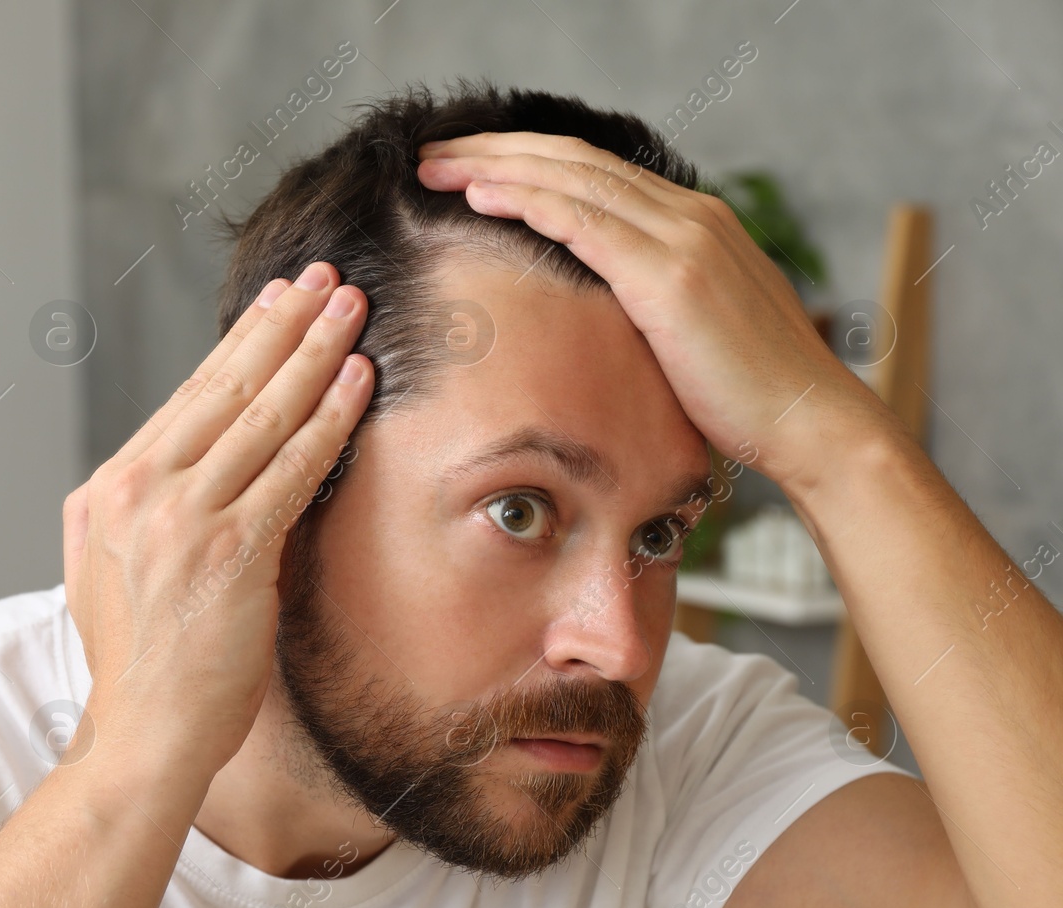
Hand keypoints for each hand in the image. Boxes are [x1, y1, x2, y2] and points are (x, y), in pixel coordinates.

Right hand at [61, 264, 372, 772]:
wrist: (141, 736)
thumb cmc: (140, 664)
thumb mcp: (109, 571)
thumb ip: (142, 511)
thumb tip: (187, 464)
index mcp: (111, 490)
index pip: (187, 398)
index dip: (239, 344)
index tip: (276, 303)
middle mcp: (140, 490)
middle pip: (223, 387)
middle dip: (281, 324)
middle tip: (323, 278)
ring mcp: (183, 519)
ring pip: (260, 415)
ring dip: (313, 352)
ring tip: (350, 307)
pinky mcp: (230, 552)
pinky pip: (292, 467)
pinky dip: (328, 417)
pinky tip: (358, 381)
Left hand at [415, 132, 899, 490]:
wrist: (810, 422)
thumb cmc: (747, 394)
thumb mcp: (690, 330)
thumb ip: (646, 302)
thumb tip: (594, 312)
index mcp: (693, 223)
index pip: (593, 172)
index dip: (525, 160)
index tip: (467, 163)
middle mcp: (690, 215)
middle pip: (573, 161)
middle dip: (496, 149)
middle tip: (432, 150)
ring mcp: (684, 240)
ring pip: (571, 180)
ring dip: (495, 166)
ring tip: (435, 164)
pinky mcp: (671, 278)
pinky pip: (585, 223)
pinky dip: (527, 202)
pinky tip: (480, 195)